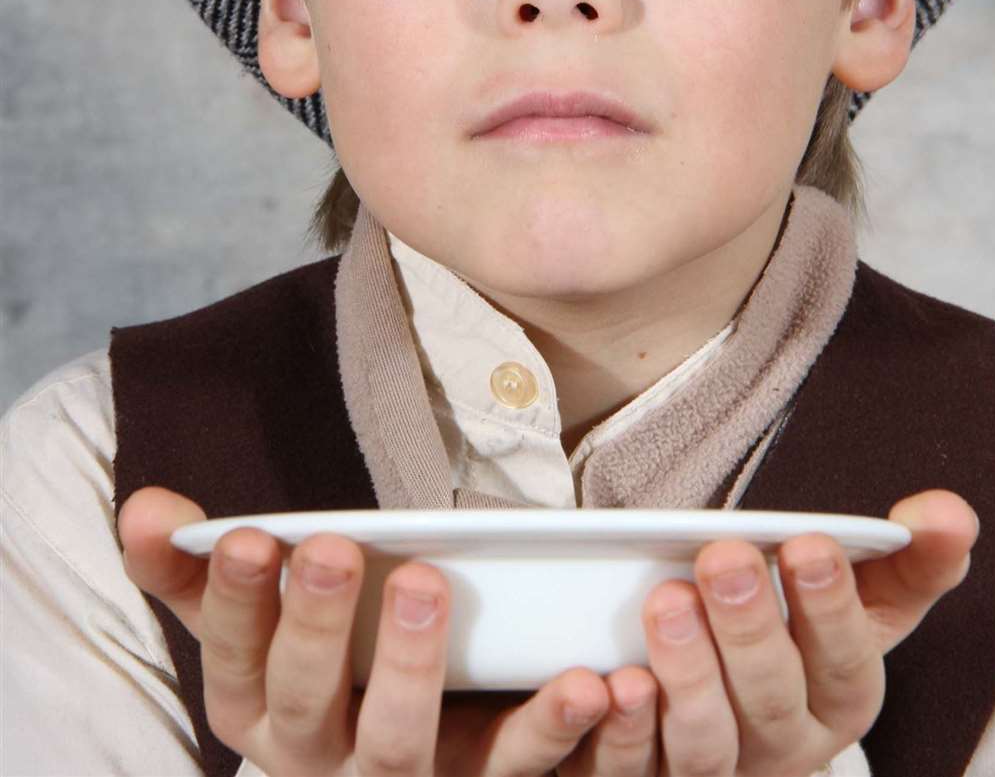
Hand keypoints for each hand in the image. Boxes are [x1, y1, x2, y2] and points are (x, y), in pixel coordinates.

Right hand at [118, 486, 613, 775]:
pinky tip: (585, 679)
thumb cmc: (312, 669)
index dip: (235, 603)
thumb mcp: (247, 626)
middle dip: (316, 624)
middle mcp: (314, 760)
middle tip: (336, 548)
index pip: (229, 658)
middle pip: (307, 700)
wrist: (376, 772)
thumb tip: (144, 508)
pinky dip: (550, 729)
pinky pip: (512, 769)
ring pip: (398, 745)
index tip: (250, 537)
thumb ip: (196, 568)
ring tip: (429, 584)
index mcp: (253, 709)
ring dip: (413, 667)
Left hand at [556, 488, 978, 775]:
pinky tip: (614, 681)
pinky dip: (622, 733)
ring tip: (666, 600)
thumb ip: (908, 558)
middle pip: (771, 701)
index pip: (847, 664)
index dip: (830, 608)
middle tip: (724, 558)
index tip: (807, 544)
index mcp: (840, 700)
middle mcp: (782, 748)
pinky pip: (633, 771)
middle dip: (751, 628)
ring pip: (704, 743)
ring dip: (687, 674)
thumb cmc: (803, 640)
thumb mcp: (862, 602)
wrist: (734, 711)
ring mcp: (715, 771)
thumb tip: (952, 511)